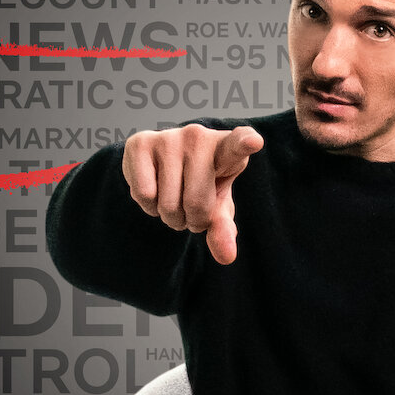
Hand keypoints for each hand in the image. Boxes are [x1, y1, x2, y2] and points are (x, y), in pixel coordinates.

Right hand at [122, 124, 263, 264]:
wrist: (162, 162)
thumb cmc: (200, 182)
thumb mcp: (217, 205)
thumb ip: (223, 228)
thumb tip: (227, 257)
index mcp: (228, 148)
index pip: (238, 144)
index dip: (246, 142)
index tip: (254, 142)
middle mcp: (199, 136)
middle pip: (196, 202)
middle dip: (191, 220)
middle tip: (190, 208)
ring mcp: (169, 137)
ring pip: (168, 203)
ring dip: (170, 216)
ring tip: (173, 199)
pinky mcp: (140, 142)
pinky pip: (144, 194)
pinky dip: (148, 206)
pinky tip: (154, 190)